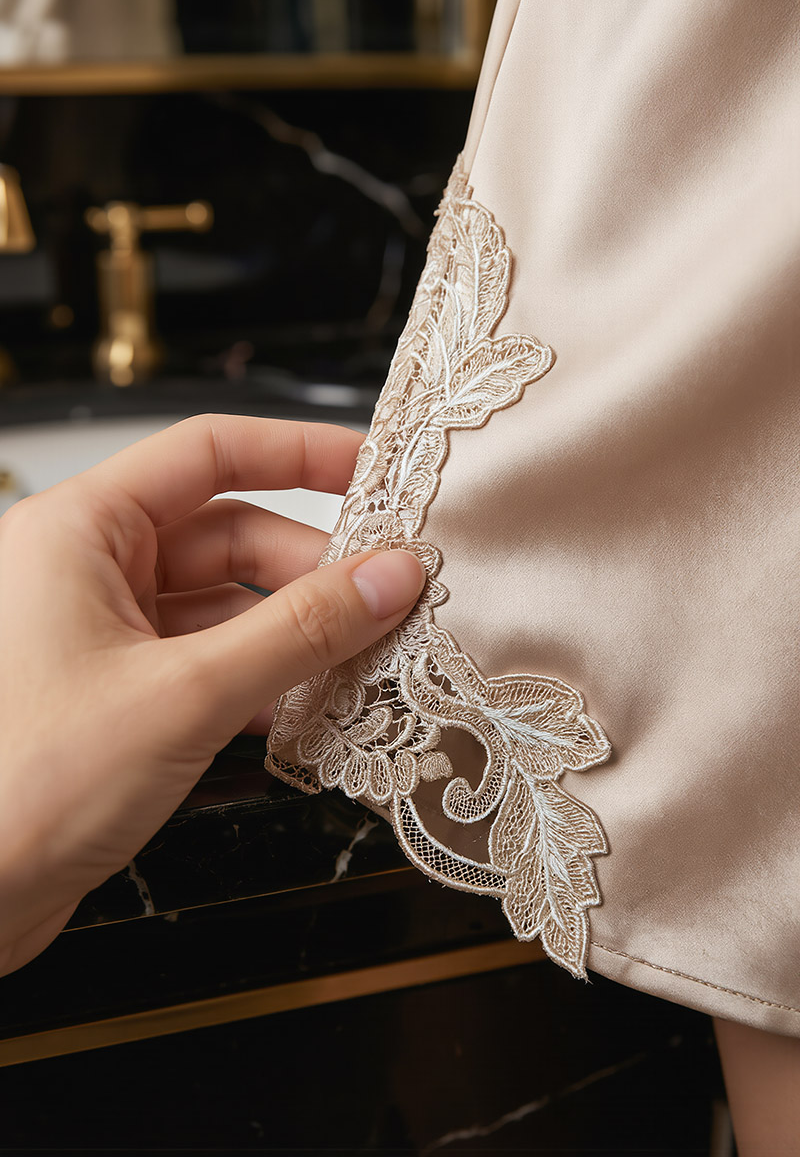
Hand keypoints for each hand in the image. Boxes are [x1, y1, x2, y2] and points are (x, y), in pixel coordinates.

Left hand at [0, 414, 423, 975]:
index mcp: (81, 532)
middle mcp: (88, 571)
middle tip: (388, 594)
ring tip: (364, 652)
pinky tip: (309, 706)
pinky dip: (262, 675)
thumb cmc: (24, 787)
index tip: (371, 471)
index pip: (208, 452)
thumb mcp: (188, 695)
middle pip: (228, 533)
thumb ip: (300, 630)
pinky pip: (209, 657)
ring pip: (224, 602)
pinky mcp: (119, 692)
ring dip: (294, 628)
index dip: (298, 453)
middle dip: (311, 566)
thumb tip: (388, 577)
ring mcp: (103, 634)